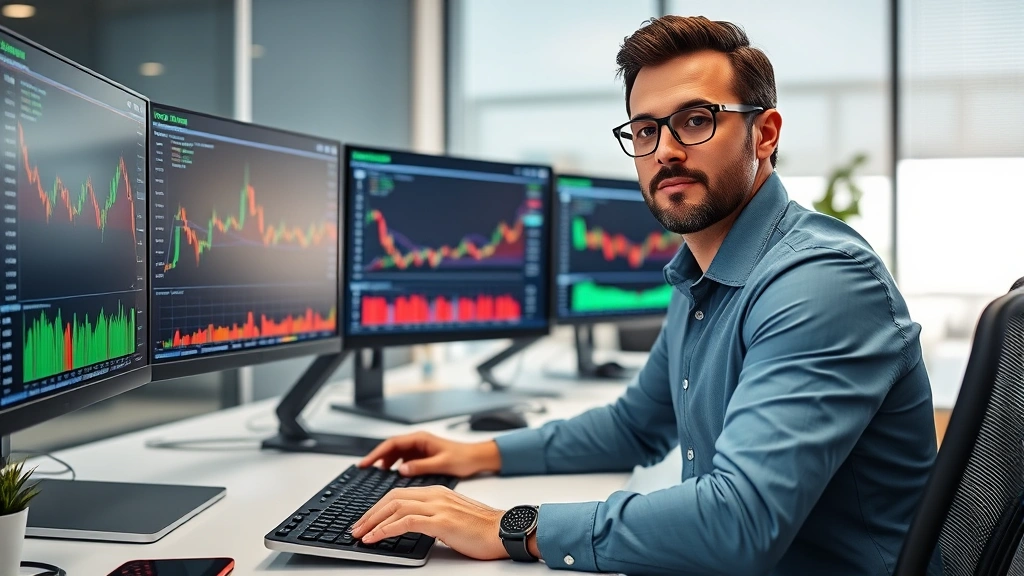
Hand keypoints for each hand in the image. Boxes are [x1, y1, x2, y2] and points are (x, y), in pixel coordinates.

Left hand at [350, 485, 507, 559]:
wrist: (504, 531)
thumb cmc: (483, 529)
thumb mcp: (452, 517)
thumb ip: (434, 516)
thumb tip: (414, 526)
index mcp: (437, 492)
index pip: (399, 494)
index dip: (378, 506)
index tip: (366, 519)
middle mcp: (435, 495)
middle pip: (392, 498)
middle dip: (370, 513)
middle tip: (356, 528)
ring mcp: (438, 506)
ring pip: (395, 508)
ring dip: (373, 522)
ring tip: (360, 534)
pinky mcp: (441, 521)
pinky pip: (406, 522)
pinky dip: (386, 529)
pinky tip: (376, 537)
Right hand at [358, 431, 500, 477]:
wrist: (477, 458)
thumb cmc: (463, 458)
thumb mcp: (442, 464)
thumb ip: (421, 466)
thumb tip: (401, 470)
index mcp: (421, 439)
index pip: (392, 444)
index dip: (376, 453)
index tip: (365, 463)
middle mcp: (418, 442)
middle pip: (391, 448)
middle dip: (377, 457)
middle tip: (364, 469)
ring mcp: (420, 448)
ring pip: (396, 453)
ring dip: (385, 462)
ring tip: (375, 474)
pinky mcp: (423, 456)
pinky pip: (404, 459)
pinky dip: (395, 466)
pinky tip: (392, 475)